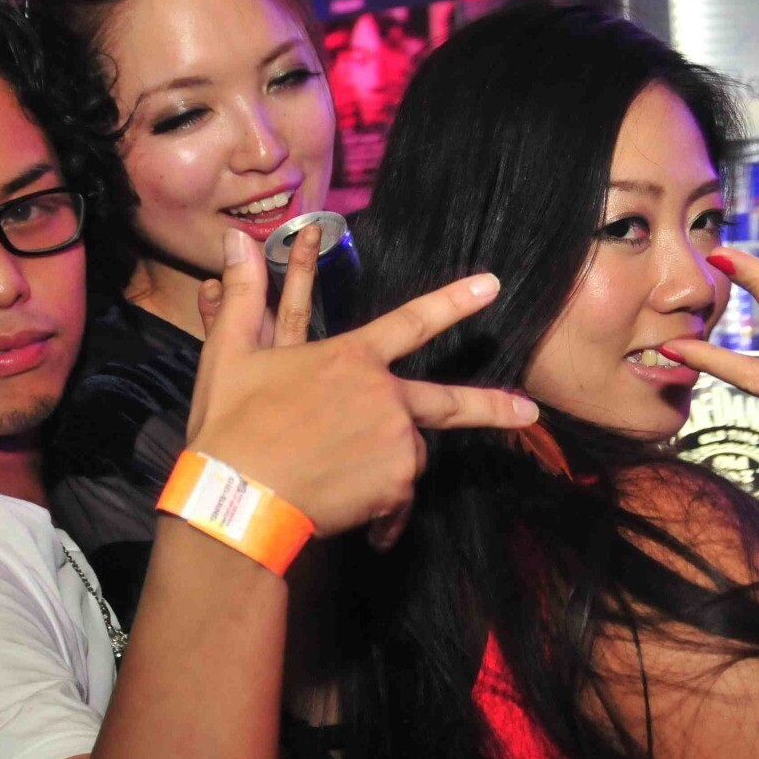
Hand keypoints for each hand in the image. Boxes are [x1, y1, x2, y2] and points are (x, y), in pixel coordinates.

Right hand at [186, 230, 538, 544]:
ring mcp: (394, 442)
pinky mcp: (394, 486)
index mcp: (351, 358)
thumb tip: (234, 239)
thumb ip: (243, 297)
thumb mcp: (230, 355)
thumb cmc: (231, 426)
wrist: (236, 496)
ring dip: (386, 468)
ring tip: (339, 481)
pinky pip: (398, 499)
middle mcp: (384, 396)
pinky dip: (383, 511)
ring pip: (407, 454)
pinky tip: (356, 519)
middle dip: (493, 406)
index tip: (492, 285)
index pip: (413, 321)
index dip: (455, 301)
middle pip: (448, 401)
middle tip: (529, 412)